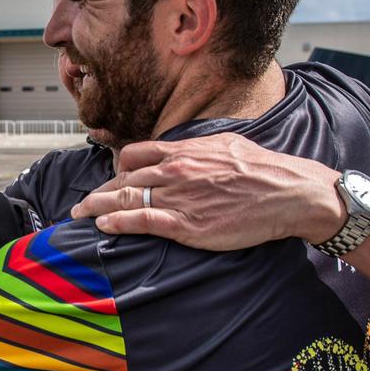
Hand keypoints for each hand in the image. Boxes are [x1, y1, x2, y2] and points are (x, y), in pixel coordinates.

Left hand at [70, 133, 343, 249]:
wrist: (288, 192)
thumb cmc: (262, 169)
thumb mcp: (224, 144)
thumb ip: (196, 148)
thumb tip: (182, 148)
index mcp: (182, 151)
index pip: (134, 156)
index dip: (117, 170)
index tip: (110, 181)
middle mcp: (174, 171)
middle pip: (123, 180)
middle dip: (99, 192)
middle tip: (81, 204)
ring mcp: (178, 197)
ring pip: (126, 199)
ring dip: (98, 207)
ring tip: (81, 215)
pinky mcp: (187, 223)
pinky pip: (142, 220)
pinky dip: (118, 222)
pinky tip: (104, 225)